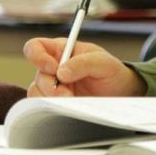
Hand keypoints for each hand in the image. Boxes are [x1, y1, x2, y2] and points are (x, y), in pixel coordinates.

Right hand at [24, 37, 146, 96]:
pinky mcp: (55, 101)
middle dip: (51, 86)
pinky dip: (52, 107)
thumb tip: (61, 72)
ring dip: (52, 98)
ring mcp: (53, 85)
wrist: (120, 94)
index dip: (37, 56)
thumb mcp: (104, 62)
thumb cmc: (112, 72)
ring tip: (72, 100)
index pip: (36, 47)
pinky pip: (41, 105)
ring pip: (36, 91)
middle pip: (37, 73)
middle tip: (68, 93)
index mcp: (62, 50)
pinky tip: (69, 106)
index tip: (52, 68)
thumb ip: (84, 63)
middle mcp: (53, 67)